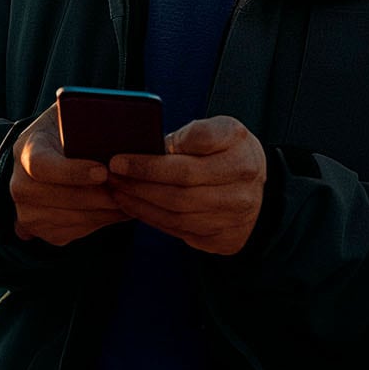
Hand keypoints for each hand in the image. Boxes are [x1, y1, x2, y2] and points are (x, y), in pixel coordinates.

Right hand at [10, 103, 127, 245]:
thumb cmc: (67, 131)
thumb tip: (120, 120)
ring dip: (105, 212)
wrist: (45, 155)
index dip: (73, 172)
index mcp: (27, 149)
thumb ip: (88, 117)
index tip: (103, 171)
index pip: (43, 166)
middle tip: (129, 190)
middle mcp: (20, 184)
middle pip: (62, 198)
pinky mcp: (39, 231)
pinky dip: (100, 223)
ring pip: (72, 219)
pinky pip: (74, 232)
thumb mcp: (73, 115)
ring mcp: (26, 211)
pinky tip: (118, 209)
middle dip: (100, 196)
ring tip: (130, 199)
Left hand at [108, 115, 265, 255]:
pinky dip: (153, 218)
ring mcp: (234, 221)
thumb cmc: (231, 151)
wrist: (256, 185)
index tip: (119, 160)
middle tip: (111, 175)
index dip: (149, 165)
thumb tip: (158, 148)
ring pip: (177, 215)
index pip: (187, 166)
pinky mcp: (225, 240)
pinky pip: (180, 231)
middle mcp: (242, 194)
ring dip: (140, 204)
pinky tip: (135, 205)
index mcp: (242, 159)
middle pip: (179, 193)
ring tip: (118, 189)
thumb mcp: (223, 129)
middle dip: (139, 185)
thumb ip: (196, 134)